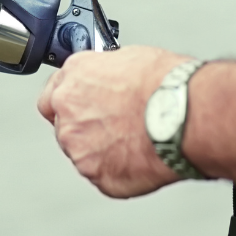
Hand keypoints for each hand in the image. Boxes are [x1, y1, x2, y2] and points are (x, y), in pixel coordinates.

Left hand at [36, 45, 189, 197]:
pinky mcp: (98, 177)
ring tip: (137, 141)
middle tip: (119, 125)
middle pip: (66, 126)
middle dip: (88, 127)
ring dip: (103, 150)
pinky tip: (142, 157)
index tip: (85, 106)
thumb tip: (112, 81)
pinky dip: (120, 170)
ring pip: (84, 153)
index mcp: (73, 78)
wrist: (183, 115)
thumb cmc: (166, 84)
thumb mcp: (131, 58)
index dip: (72, 102)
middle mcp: (68, 113)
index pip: (52, 95)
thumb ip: (107, 74)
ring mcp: (80, 149)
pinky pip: (104, 175)